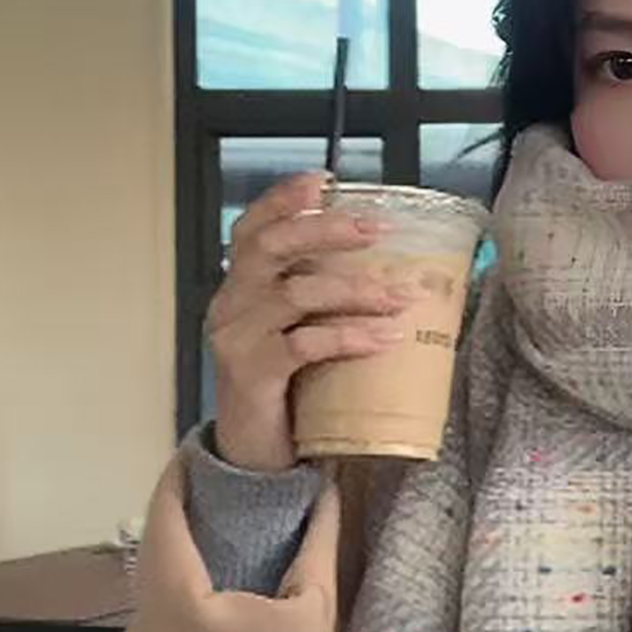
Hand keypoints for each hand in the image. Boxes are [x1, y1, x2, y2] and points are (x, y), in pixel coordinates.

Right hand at [206, 173, 414, 471]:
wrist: (254, 451)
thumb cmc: (286, 384)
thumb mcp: (299, 331)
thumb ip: (321, 299)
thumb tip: (390, 271)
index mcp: (240, 285)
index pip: (252, 228)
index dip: (284, 199)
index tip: (325, 180)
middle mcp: (231, 303)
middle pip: (272, 248)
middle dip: (327, 232)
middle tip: (378, 230)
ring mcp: (236, 338)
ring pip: (295, 295)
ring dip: (355, 291)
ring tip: (401, 297)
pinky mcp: (252, 374)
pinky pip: (304, 345)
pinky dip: (350, 336)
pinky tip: (384, 337)